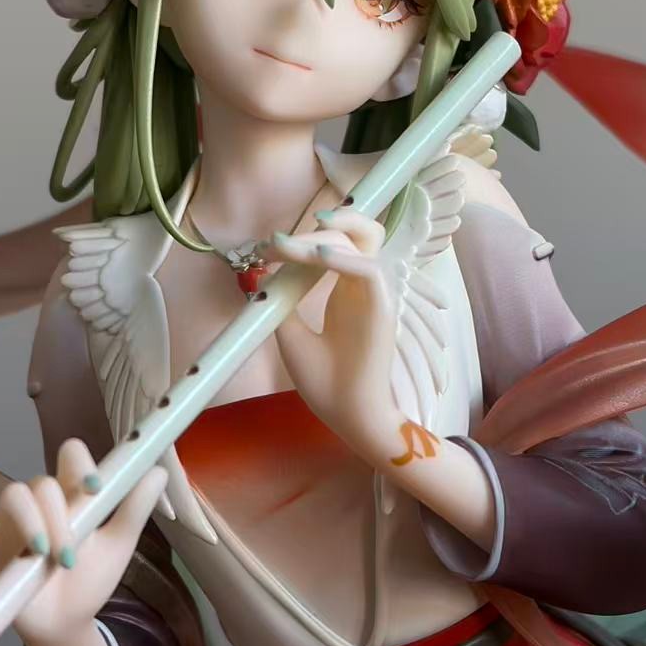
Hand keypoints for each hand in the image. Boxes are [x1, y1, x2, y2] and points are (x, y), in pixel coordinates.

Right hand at [0, 438, 167, 645]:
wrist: (64, 622)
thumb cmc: (92, 579)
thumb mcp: (118, 546)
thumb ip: (135, 509)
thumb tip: (159, 471)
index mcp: (75, 493)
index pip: (72, 456)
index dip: (81, 464)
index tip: (96, 487)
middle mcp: (43, 500)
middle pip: (42, 482)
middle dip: (58, 519)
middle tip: (70, 557)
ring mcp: (14, 518)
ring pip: (13, 494)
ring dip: (29, 522)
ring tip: (43, 554)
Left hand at [268, 208, 401, 459]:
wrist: (346, 415)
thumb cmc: (326, 381)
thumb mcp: (291, 335)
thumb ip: (283, 302)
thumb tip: (263, 273)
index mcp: (345, 289)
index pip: (335, 243)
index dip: (302, 238)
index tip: (266, 248)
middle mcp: (362, 285)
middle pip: (357, 232)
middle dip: (314, 230)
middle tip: (275, 243)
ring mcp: (375, 294)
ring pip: (363, 243)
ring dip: (325, 238)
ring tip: (290, 246)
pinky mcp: (383, 308)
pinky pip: (370, 270)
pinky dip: (344, 259)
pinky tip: (317, 260)